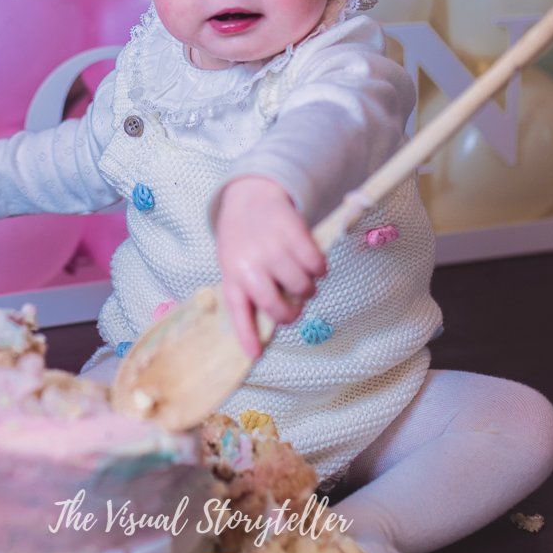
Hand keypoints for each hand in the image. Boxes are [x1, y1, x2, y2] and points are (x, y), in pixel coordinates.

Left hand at [213, 176, 327, 359]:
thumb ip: (250, 290)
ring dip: (308, 288)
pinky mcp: (295, 234)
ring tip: (302, 277)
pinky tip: (313, 263)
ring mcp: (273, 249)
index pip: (239, 312)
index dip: (247, 336)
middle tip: (296, 307)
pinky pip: (318, 266)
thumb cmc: (244, 239)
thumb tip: (272, 325)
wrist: (251, 196)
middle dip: (292, 314)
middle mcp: (250, 265)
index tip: (255, 356)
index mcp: (232, 275)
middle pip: (278, 307)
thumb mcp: (235, 264)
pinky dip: (320, 270)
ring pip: (303, 287)